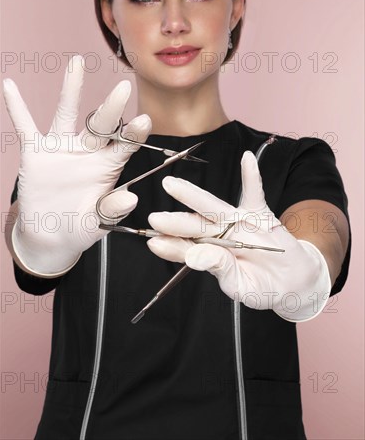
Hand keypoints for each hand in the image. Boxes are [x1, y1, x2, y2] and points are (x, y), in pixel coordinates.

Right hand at [3, 55, 151, 276]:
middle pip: (101, 125)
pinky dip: (17, 108)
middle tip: (123, 88)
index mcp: (108, 165)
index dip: (134, 133)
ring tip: (77, 62)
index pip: (125, 144)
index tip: (144, 121)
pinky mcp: (36, 153)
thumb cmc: (81, 226)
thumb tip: (132, 198)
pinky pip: (25, 127)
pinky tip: (10, 85)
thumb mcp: (97, 222)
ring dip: (71, 89)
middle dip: (111, 108)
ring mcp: (62, 148)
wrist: (51, 235)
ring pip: (67, 114)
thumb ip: (111, 210)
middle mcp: (88, 151)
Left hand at [147, 151, 331, 321]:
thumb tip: (194, 257)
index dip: (170, 246)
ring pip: (212, 206)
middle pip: (193, 225)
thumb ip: (220, 269)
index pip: (185, 249)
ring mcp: (236, 222)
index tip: (154, 243)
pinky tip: (247, 159)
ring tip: (171, 185)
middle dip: (174, 221)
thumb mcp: (241, 285)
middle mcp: (217, 235)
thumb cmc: (262, 287)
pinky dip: (252, 177)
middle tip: (153, 218)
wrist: (293, 281)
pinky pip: (254, 193)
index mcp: (209, 255)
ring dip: (192, 195)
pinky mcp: (258, 213)